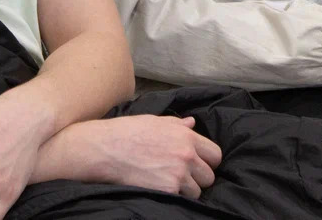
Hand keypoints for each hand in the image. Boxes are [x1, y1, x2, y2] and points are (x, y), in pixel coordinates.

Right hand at [55, 115, 221, 197]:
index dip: (208, 161)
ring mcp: (178, 175)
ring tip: (168, 183)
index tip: (199, 164)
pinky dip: (172, 197)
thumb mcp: (155, 121)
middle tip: (183, 176)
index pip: (215, 154)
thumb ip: (178, 125)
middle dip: (198, 178)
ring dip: (186, 190)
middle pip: (209, 176)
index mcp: (186, 137)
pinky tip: (159, 188)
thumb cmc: (128, 132)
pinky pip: (180, 199)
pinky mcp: (166, 191)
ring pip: (197, 192)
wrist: (105, 149)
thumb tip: (192, 123)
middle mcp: (186, 156)